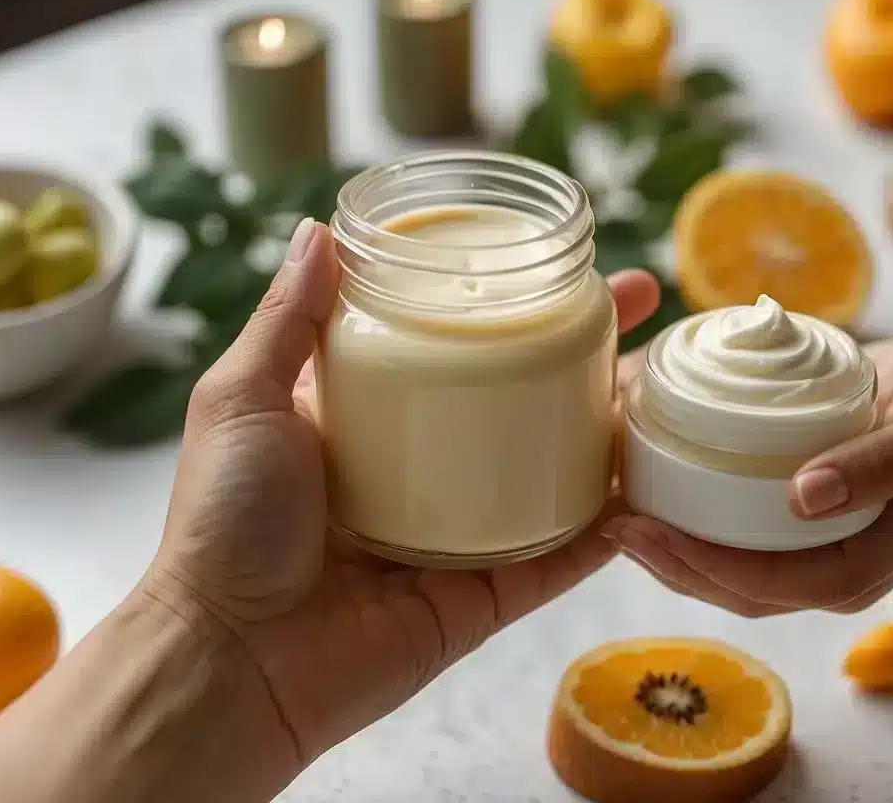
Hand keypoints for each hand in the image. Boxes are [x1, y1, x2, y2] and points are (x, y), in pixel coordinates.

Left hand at [145, 219, 659, 770]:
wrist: (232, 662)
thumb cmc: (223, 525)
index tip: (559, 260)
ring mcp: (465, 529)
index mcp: (372, 417)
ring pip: (557, 471)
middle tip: (643, 310)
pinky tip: (657, 485)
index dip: (509, 301)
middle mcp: (426, 467)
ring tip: (669, 387)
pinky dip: (611, 526)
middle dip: (587, 354)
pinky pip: (563, 554)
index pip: (456, 343)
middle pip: (524, 399)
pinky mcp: (490, 592)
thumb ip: (288, 321)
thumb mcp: (244, 399)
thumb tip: (318, 229)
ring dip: (614, 431)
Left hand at [614, 323, 892, 616]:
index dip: (707, 568)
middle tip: (608, 518)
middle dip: (670, 560)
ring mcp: (820, 524)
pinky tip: (653, 457)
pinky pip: (743, 501)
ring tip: (613, 495)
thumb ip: (886, 465)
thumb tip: (802, 500)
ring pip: (731, 549)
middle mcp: (838, 551)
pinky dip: (697, 488)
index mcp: (874, 560)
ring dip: (672, 532)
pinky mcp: (807, 484)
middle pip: (738, 581)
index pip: (776, 585)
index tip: (646, 533)